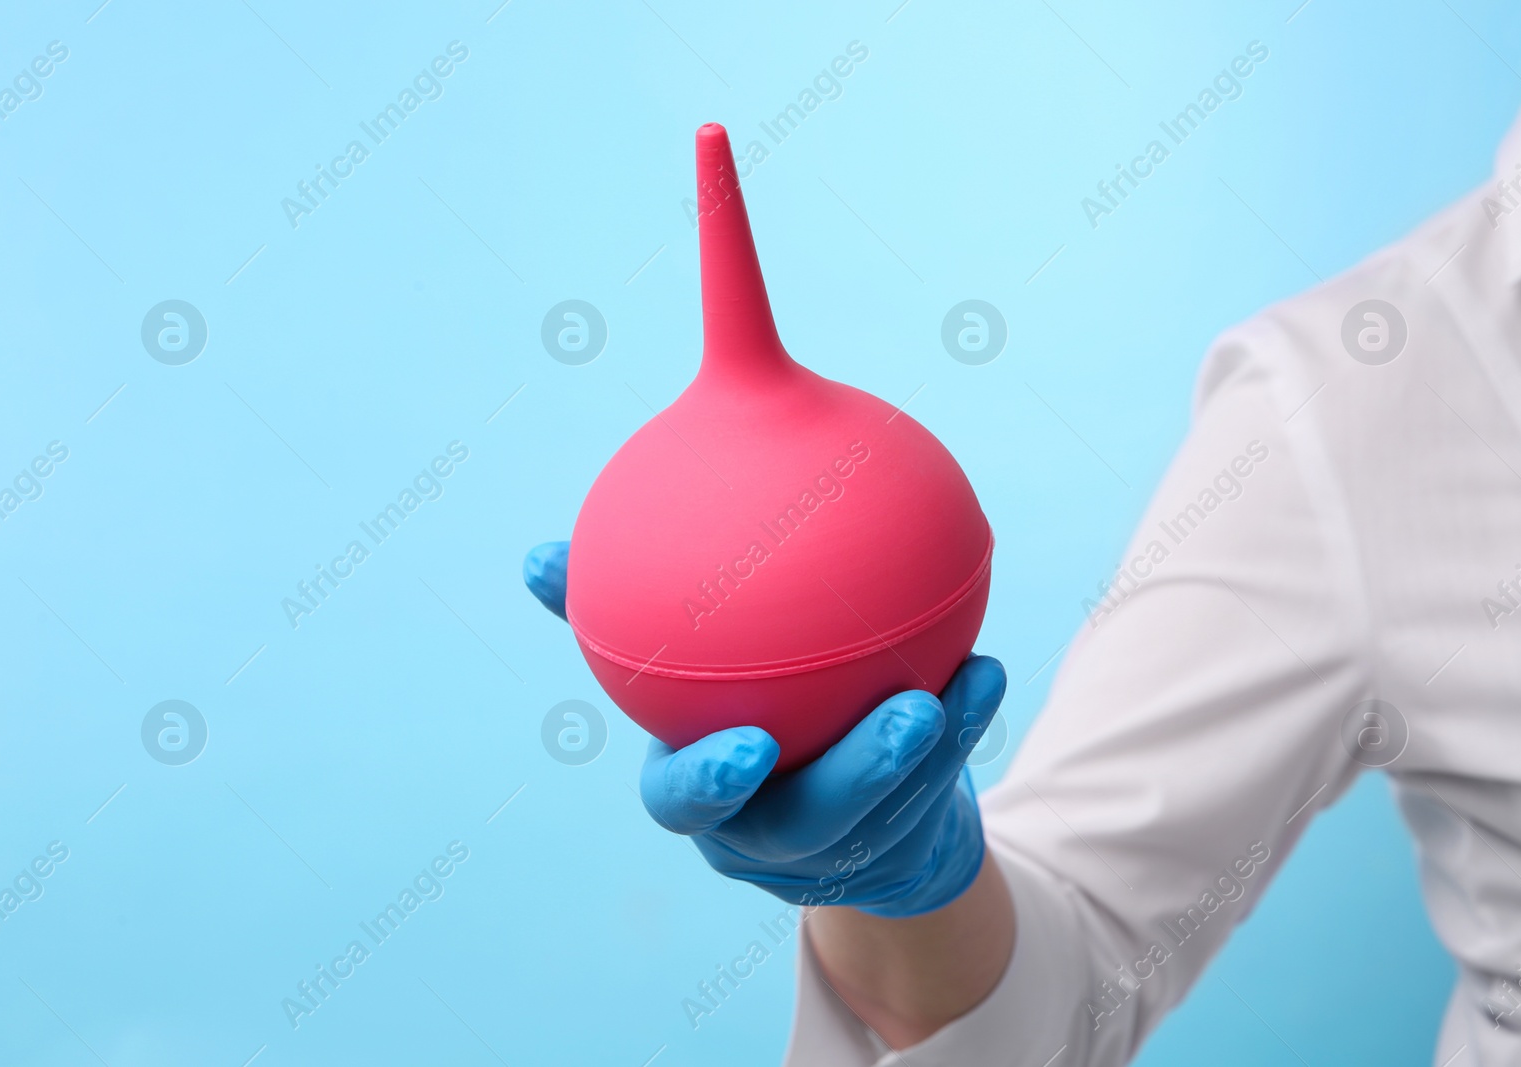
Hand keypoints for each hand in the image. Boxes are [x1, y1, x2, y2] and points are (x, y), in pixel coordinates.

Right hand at [524, 539, 1004, 915]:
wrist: (805, 802)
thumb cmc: (730, 716)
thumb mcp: (677, 673)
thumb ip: (616, 618)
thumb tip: (534, 557)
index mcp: (702, 792)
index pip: (686, 803)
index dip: (712, 785)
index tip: (751, 742)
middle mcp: (764, 834)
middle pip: (808, 824)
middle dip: (859, 777)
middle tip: (904, 713)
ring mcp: (836, 850)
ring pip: (888, 812)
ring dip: (930, 751)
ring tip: (954, 683)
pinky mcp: (896, 847)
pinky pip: (937, 790)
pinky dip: (963, 728)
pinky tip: (986, 666)